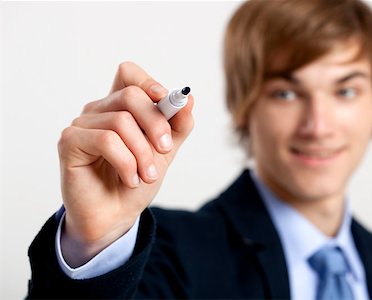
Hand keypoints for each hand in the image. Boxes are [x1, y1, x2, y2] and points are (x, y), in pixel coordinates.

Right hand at [58, 62, 193, 265]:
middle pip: (130, 95)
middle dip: (156, 124)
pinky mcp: (69, 142)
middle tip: (164, 149)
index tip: (168, 101)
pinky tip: (130, 180)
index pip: (129, 74)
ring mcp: (82, 125)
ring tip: (147, 175)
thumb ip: (177, 126)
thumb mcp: (165, 152)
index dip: (149, 83)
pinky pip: (106, 140)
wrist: (117, 216)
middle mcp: (99, 111)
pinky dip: (126, 163)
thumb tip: (189, 99)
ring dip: (142, 153)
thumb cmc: (138, 180)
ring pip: (120, 121)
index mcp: (120, 107)